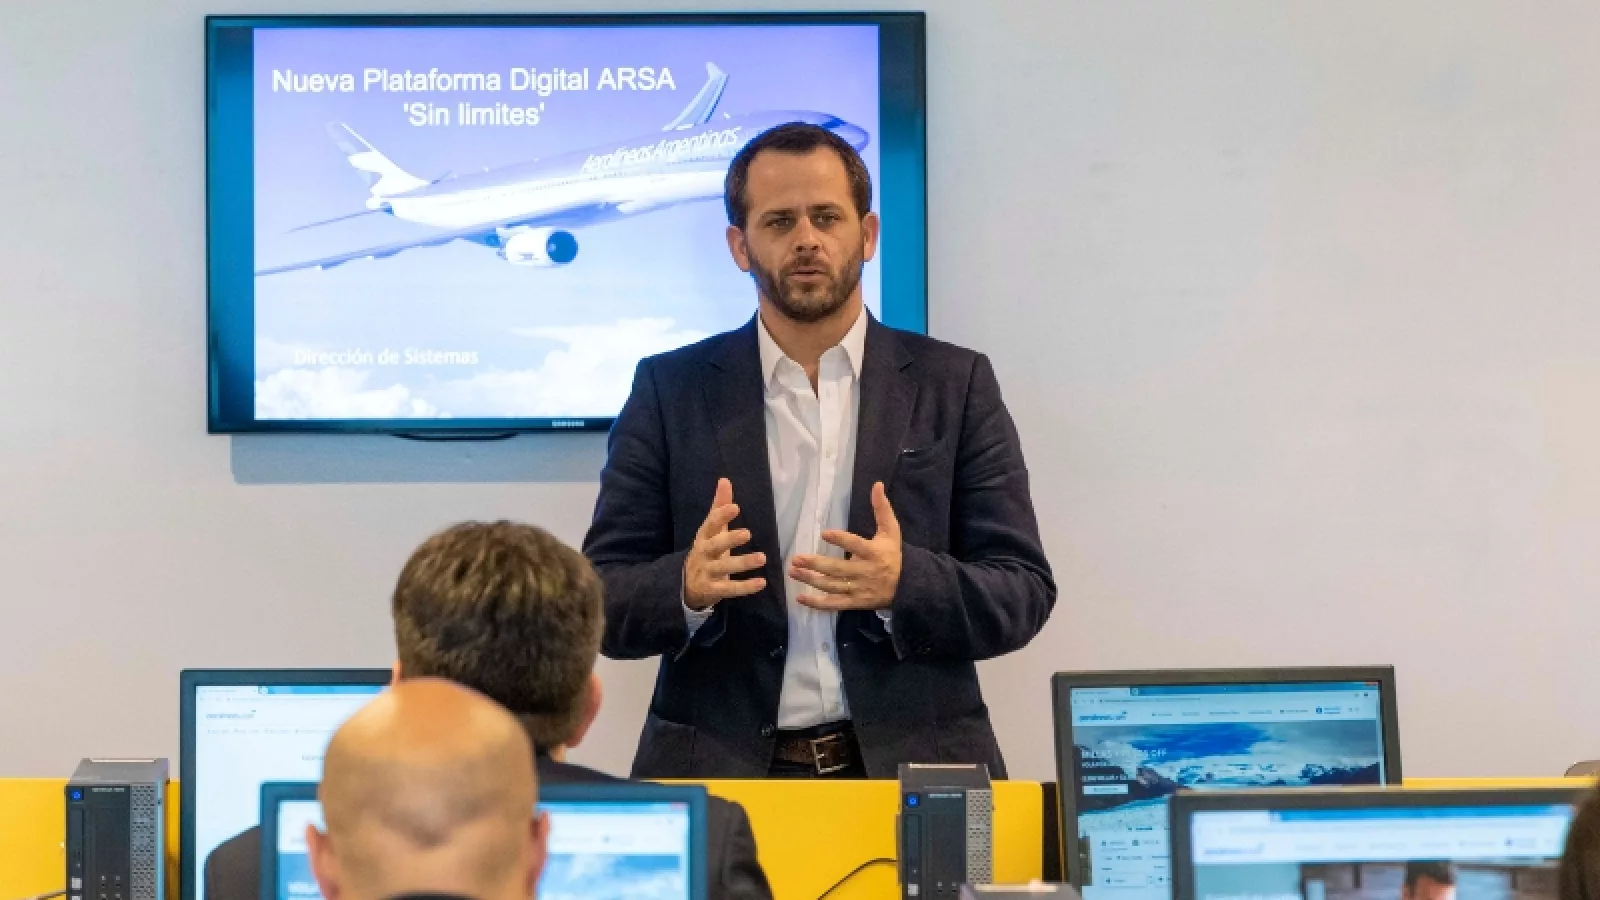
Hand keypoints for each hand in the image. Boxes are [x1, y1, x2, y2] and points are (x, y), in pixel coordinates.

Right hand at [683, 478, 767, 610]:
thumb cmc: (706, 551)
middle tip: (748, 533)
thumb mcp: (711, 530)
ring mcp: (707, 573)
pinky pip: (729, 589)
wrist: (686, 585)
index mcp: (703, 537)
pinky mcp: (712, 590)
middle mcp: (703, 554)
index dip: (721, 516)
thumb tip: (725, 480)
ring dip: (743, 563)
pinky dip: (745, 587)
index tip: (735, 507)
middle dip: (730, 539)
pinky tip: (761, 583)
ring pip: (724, 568)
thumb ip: (719, 507)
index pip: (710, 524)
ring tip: (762, 558)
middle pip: (715, 546)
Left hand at [791, 482, 901, 610]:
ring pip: (832, 586)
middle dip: (816, 564)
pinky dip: (817, 603)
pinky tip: (800, 597)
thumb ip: (882, 508)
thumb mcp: (891, 531)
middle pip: (838, 569)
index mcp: (873, 553)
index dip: (841, 540)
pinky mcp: (854, 602)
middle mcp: (865, 572)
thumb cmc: (893, 554)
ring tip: (793, 571)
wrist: (906, 586)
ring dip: (811, 580)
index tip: (824, 533)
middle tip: (796, 558)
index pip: (856, 546)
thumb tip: (876, 485)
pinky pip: (834, 604)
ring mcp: (858, 589)